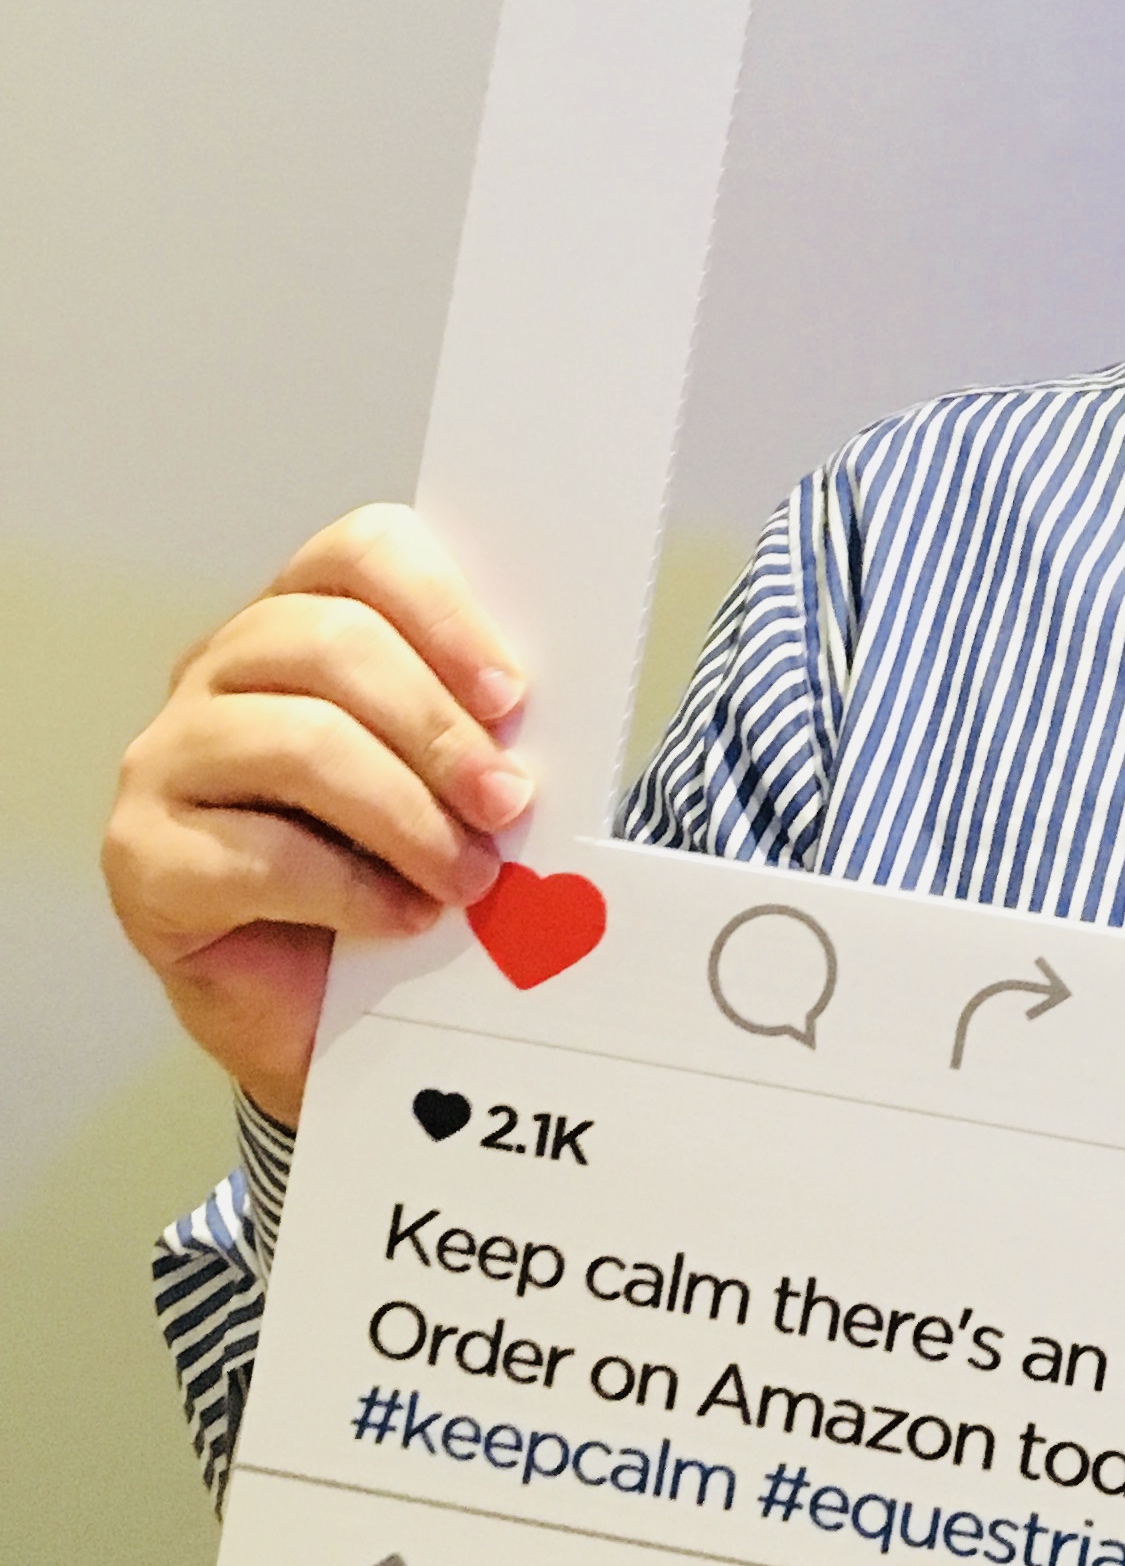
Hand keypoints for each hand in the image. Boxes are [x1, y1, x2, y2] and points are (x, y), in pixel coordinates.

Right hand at [103, 508, 528, 1127]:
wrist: (324, 1014)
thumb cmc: (396, 872)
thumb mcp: (454, 788)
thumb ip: (484, 734)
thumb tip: (542, 731)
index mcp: (302, 620)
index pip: (362, 552)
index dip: (444, 609)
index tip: (513, 693)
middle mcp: (218, 670)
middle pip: (333, 643)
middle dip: (439, 728)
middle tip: (509, 803)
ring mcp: (168, 758)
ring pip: (299, 741)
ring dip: (406, 814)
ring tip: (468, 878)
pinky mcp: (140, 856)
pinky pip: (255, 854)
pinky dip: (350, 891)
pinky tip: (402, 920)